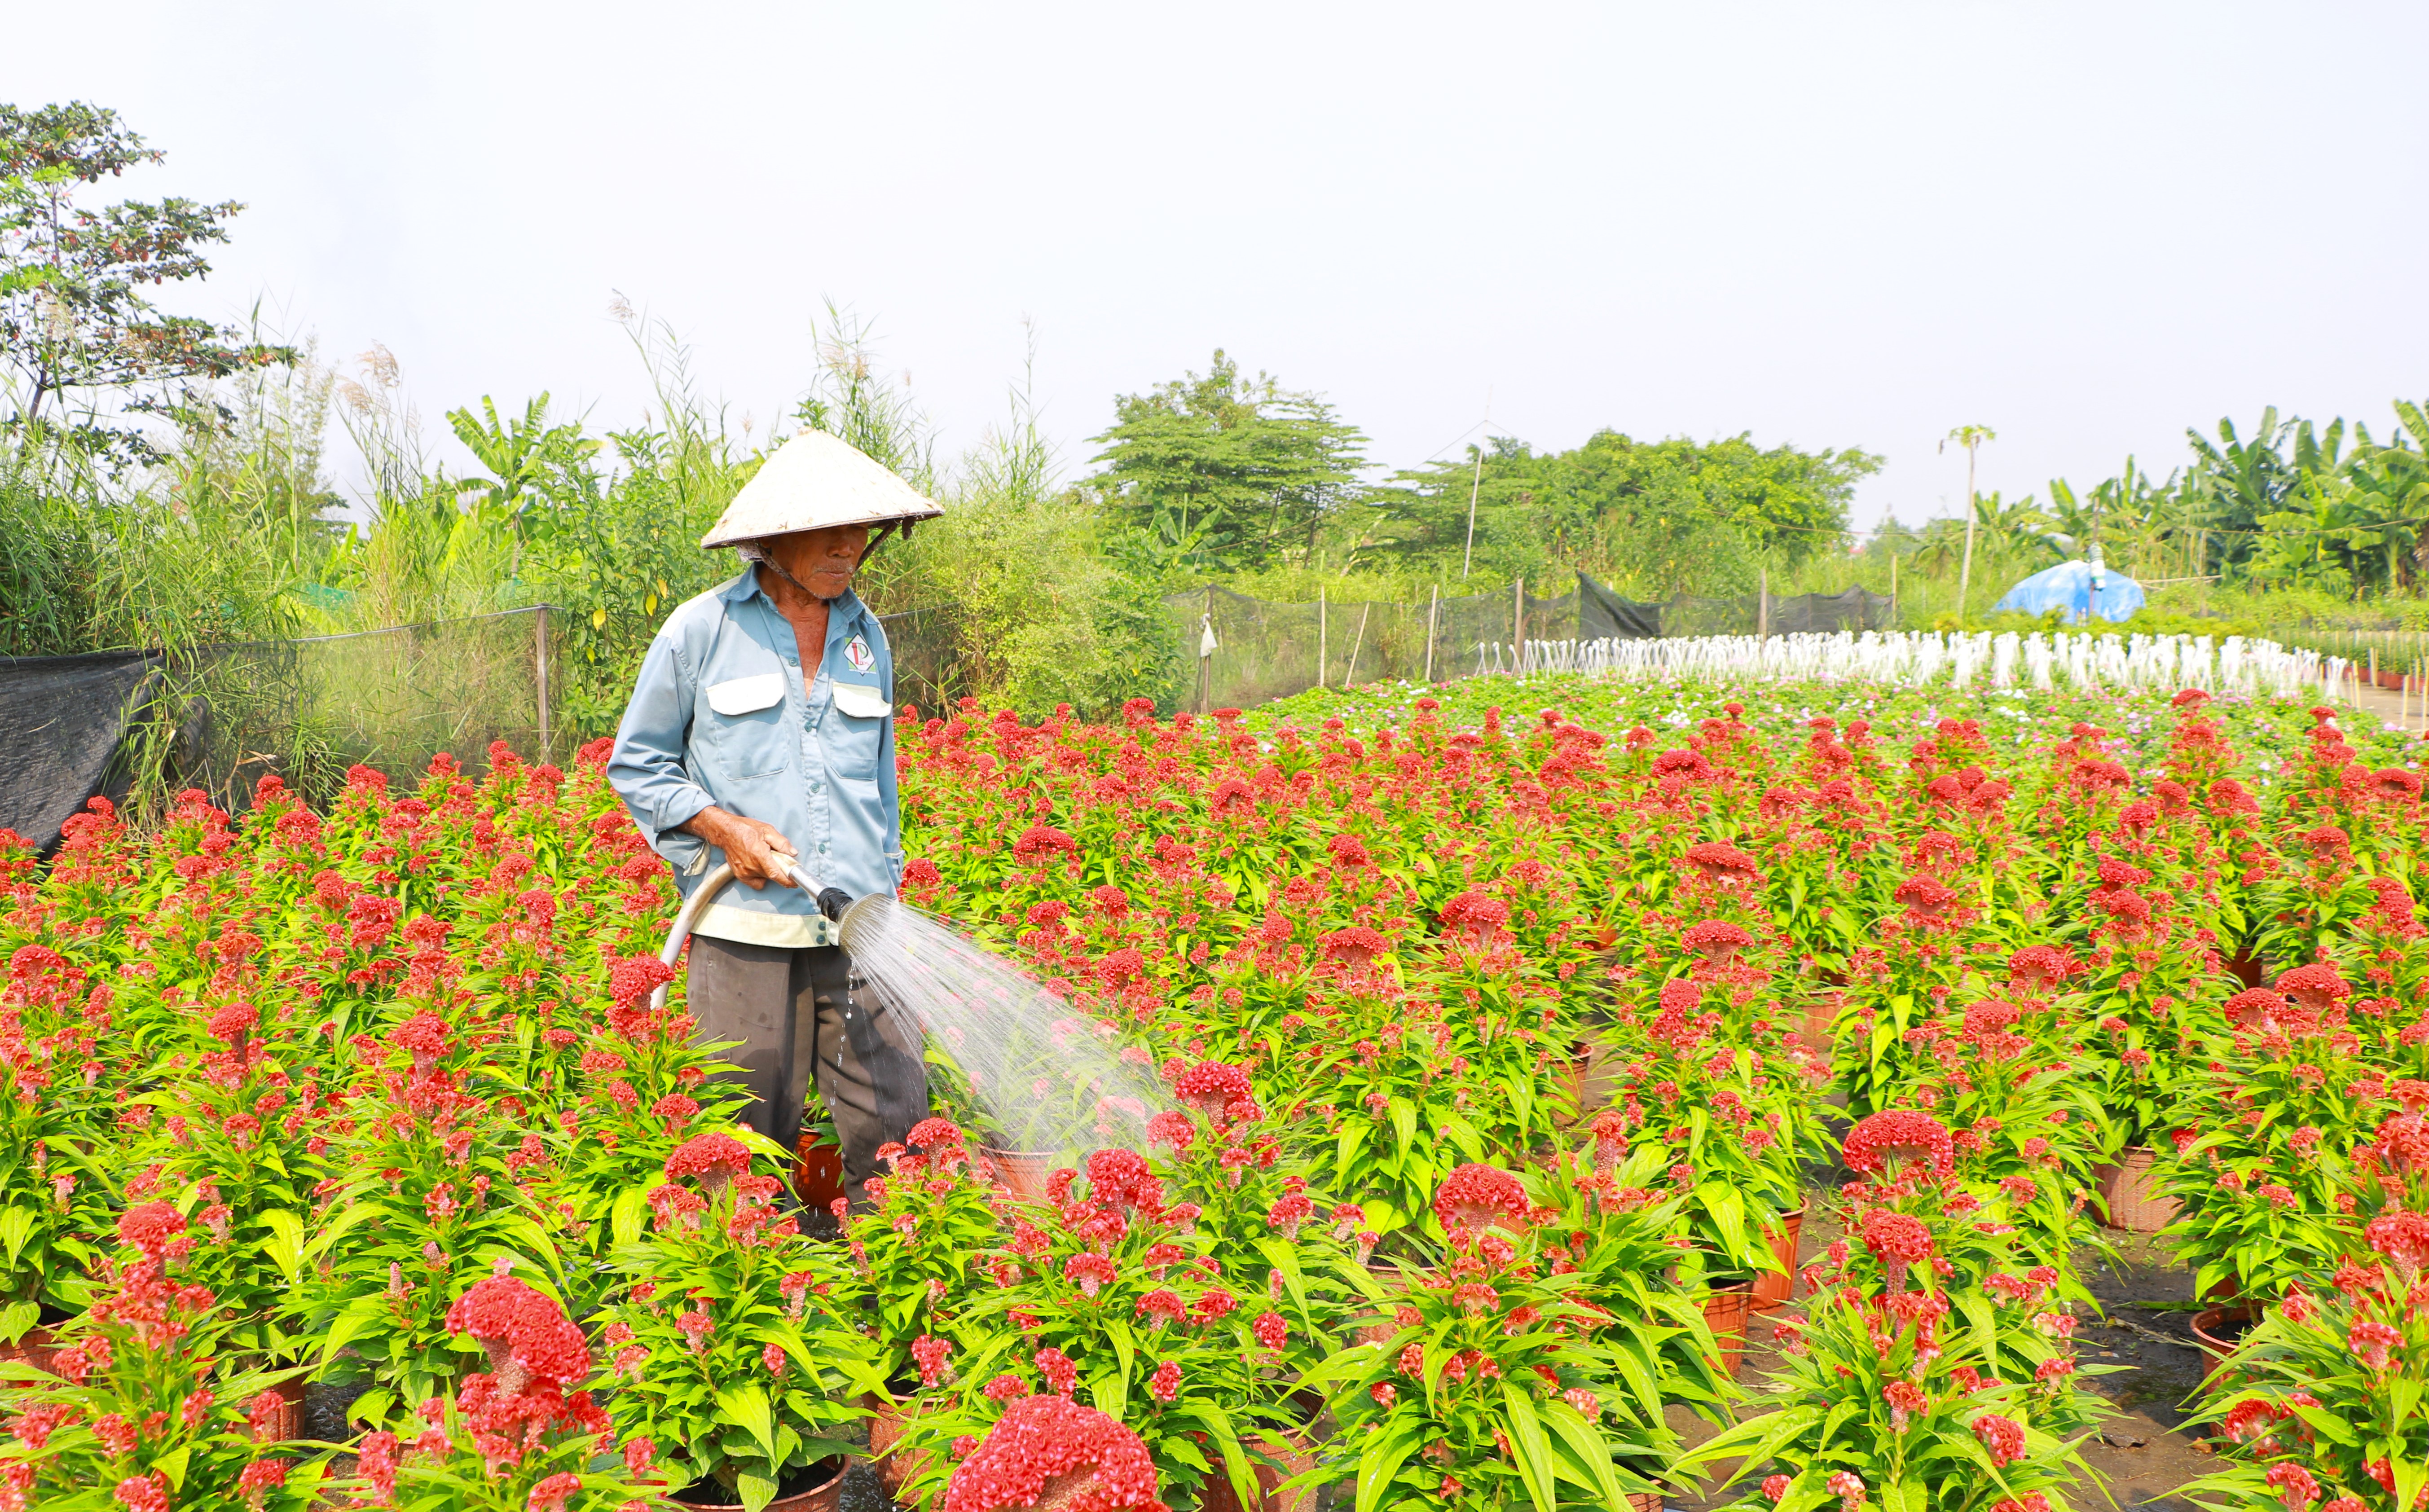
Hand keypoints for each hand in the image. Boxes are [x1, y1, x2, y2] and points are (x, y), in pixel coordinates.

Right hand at [679, 807, 800, 889]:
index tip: (794, 883)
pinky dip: (760, 877)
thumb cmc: (745, 829)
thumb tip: (793, 853)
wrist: (725, 831)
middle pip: (772, 876)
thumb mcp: (767, 830)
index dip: (787, 881)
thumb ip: (781, 843)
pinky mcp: (739, 875)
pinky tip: (759, 866)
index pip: (776, 874)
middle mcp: (751, 866)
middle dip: (780, 871)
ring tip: (766, 860)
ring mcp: (744, 872)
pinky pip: (754, 882)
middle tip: (780, 860)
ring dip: (769, 873)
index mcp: (759, 855)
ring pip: (764, 879)